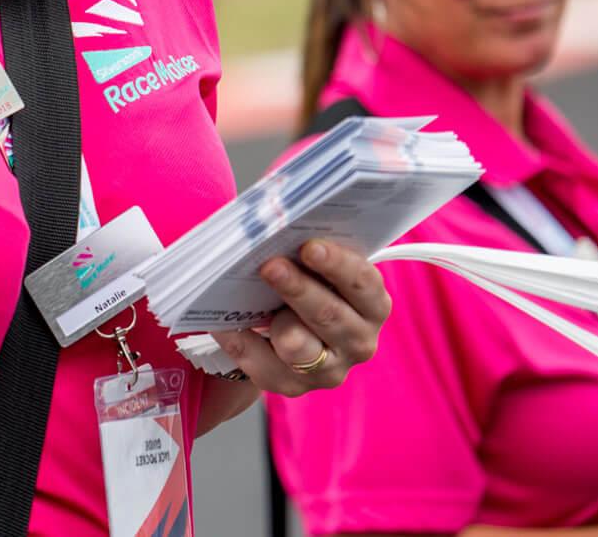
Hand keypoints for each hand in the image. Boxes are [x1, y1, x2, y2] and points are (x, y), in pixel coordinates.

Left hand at [209, 240, 389, 395]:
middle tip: (271, 265)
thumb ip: (304, 242)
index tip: (310, 246)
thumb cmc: (305, 283)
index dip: (337, 264)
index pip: (363, 283)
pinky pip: (262, 365)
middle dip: (298, 289)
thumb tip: (274, 212)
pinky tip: (224, 323)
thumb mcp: (313, 263)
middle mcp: (359, 341)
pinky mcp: (293, 386)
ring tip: (255, 302)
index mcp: (372, 304)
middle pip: (330, 316)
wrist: (286, 327)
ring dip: (276, 323)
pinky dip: (240, 341)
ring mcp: (328, 369)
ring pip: (300, 348)